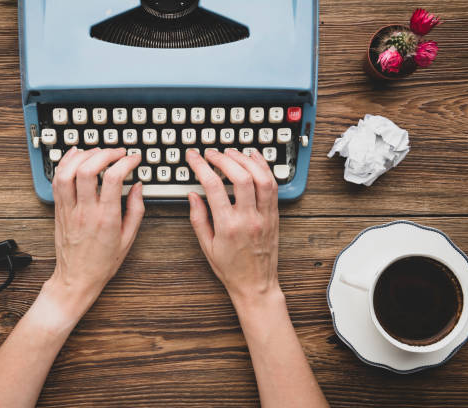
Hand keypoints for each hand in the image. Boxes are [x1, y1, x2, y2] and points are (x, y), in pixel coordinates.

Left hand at [47, 147, 144, 321]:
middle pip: (88, 169)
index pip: (113, 178)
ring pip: (68, 172)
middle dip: (105, 153)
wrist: (77, 279)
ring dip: (83, 155)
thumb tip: (138, 186)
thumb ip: (136, 210)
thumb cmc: (102, 262)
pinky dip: (65, 163)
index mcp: (106, 218)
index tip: (133, 159)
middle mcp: (85, 211)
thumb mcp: (128, 238)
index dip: (125, 161)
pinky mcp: (59, 210)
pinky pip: (57, 180)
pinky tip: (76, 155)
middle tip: (117, 152)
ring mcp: (69, 209)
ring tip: (98, 152)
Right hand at [186, 149, 279, 305]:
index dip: (201, 166)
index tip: (194, 157)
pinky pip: (273, 186)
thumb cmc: (231, 269)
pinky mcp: (275, 215)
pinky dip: (264, 168)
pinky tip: (254, 159)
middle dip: (224, 158)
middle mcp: (249, 218)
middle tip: (212, 153)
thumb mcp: (206, 246)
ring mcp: (265, 216)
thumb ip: (198, 218)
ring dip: (246, 160)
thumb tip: (193, 194)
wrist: (256, 285)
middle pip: (240, 176)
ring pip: (261, 177)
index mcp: (228, 226)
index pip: (213, 186)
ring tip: (232, 152)